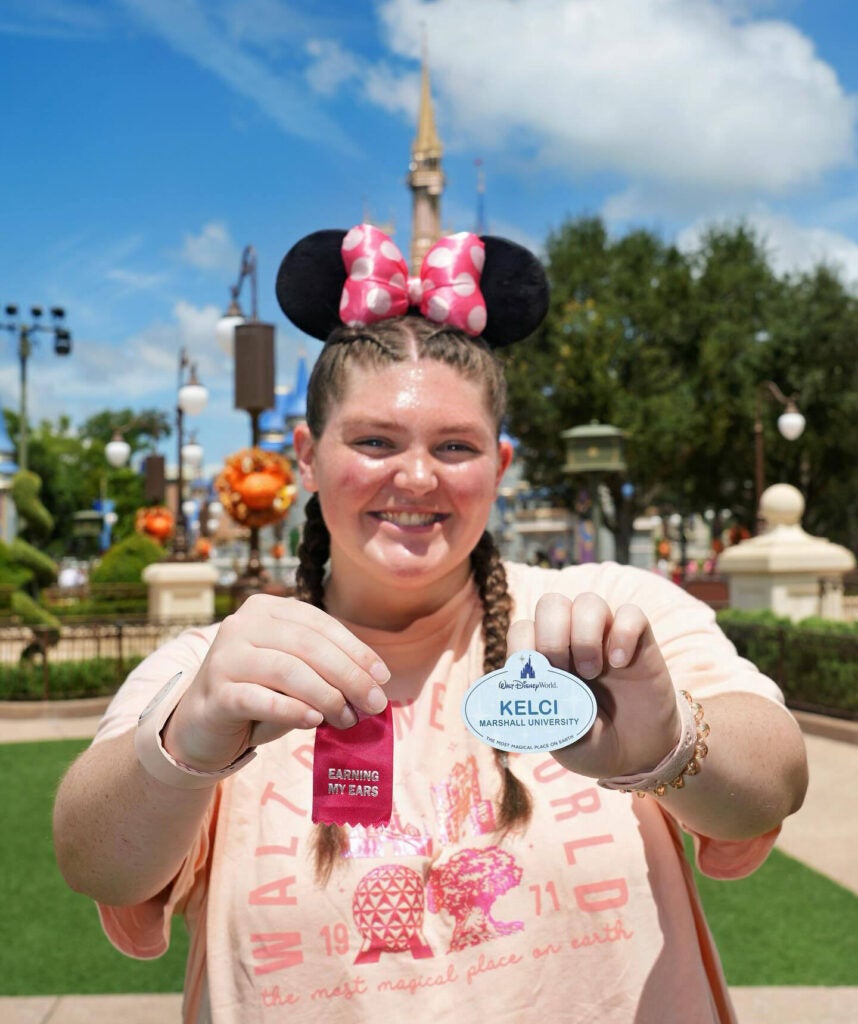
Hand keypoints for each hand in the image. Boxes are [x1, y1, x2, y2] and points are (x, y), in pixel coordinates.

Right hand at [162, 594, 389, 771]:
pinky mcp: (215, 691)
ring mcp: (225, 656)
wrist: (202, 727)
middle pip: (307, 646)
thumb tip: (371, 687)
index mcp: (266, 609)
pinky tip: (314, 720)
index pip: (320, 624)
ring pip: (287, 670)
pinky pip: (259, 698)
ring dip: (326, 696)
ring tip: (347, 718)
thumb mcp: (294, 675)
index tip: (382, 677)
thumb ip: (325, 672)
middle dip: (348, 675)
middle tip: (373, 704)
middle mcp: (242, 624)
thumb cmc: (258, 695)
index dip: (356, 650)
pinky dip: (292, 709)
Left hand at [507, 592, 679, 778]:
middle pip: (551, 604)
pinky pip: (631, 612)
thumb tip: (525, 687)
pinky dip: (623, 633)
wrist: (637, 755)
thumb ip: (543, 714)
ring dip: (585, 635)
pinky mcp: (638, 640)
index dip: (523, 650)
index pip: (522, 630)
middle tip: (564, 670)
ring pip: (588, 601)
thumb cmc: (591, 741)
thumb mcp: (562, 737)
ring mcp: (605, 637)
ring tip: (592, 671)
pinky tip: (621, 663)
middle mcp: (571, 640)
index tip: (539, 683)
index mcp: (544, 659)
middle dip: (552, 636)